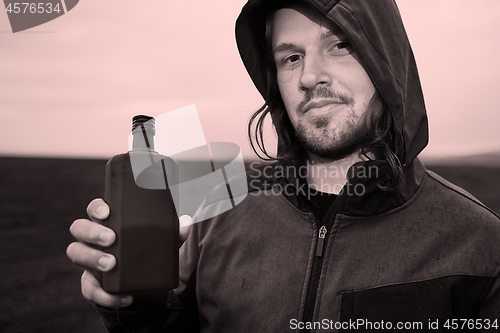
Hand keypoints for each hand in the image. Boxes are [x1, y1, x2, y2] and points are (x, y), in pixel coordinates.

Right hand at [67, 199, 192, 307]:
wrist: (142, 287)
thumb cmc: (145, 254)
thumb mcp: (160, 243)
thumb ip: (173, 233)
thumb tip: (187, 221)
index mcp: (108, 223)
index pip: (94, 209)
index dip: (96, 208)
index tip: (107, 212)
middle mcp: (93, 239)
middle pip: (79, 228)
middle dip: (92, 232)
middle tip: (111, 239)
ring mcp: (89, 261)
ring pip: (76, 253)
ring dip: (92, 258)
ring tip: (112, 264)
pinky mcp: (91, 284)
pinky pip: (91, 289)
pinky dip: (107, 295)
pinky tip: (124, 296)